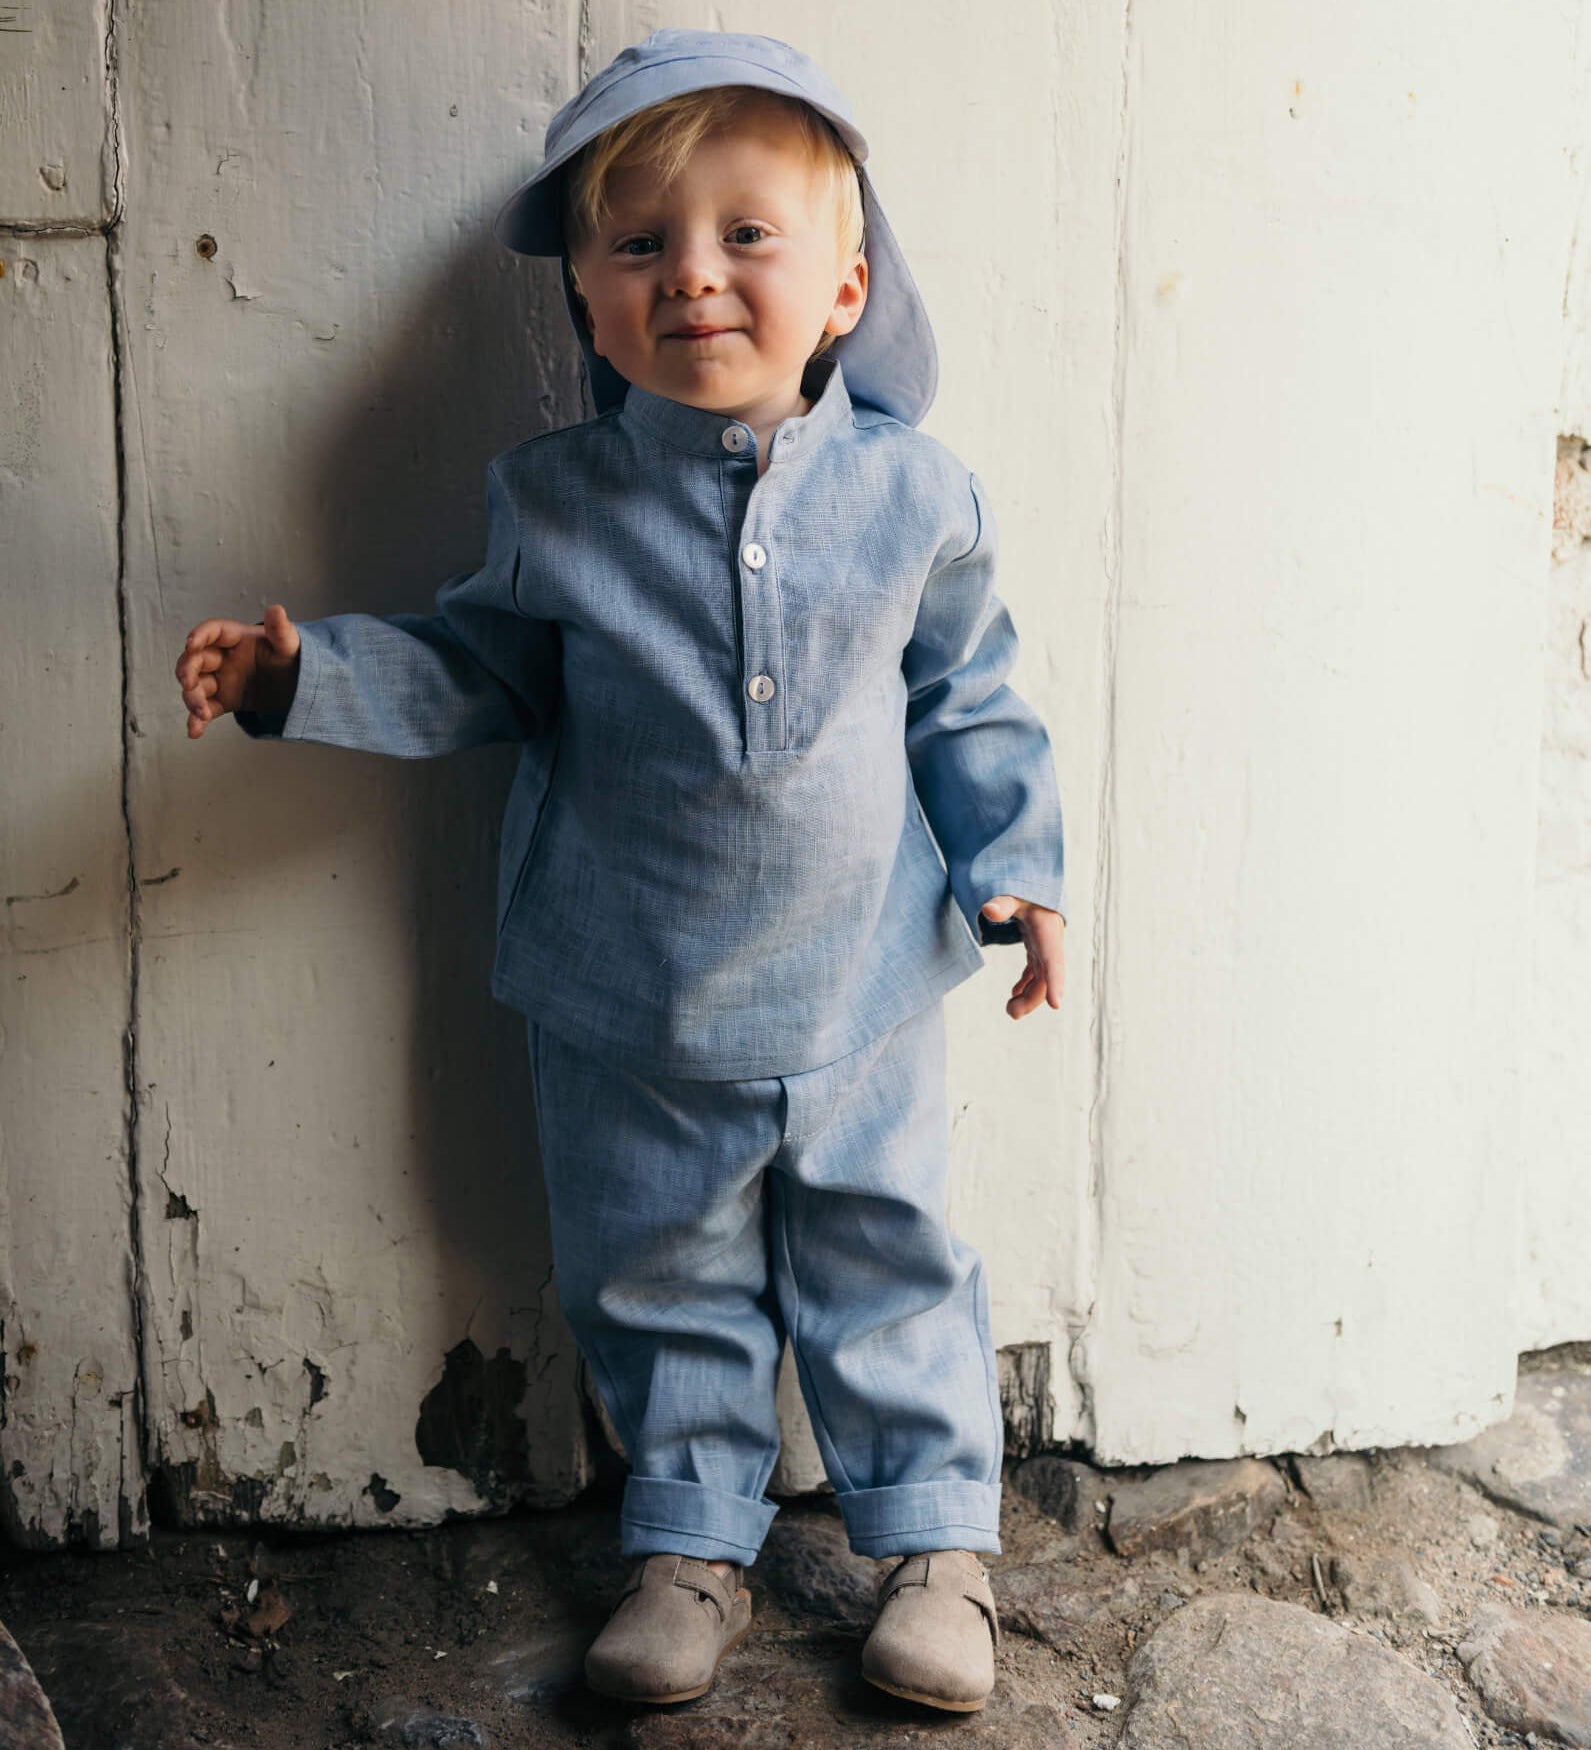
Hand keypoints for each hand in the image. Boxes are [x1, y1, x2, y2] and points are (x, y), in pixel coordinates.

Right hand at [175, 604, 300, 738]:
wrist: (300, 685)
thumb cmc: (293, 658)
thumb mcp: (291, 645)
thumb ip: (281, 631)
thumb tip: (276, 609)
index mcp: (237, 638)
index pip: (213, 632)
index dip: (200, 635)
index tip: (191, 643)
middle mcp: (224, 658)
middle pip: (196, 660)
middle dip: (187, 671)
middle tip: (188, 684)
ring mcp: (221, 680)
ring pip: (196, 687)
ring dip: (192, 699)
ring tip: (201, 713)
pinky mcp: (224, 701)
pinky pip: (206, 709)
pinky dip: (197, 720)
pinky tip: (194, 732)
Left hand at [980, 895, 1065, 1019]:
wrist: (1034, 878)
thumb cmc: (1024, 884)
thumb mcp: (1014, 891)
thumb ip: (1003, 901)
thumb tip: (988, 910)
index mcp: (1048, 931)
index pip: (1053, 961)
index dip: (1055, 983)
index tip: (1056, 1004)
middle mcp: (1050, 942)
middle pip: (1046, 977)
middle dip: (1032, 998)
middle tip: (1011, 1012)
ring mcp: (1044, 946)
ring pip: (1041, 978)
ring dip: (1028, 996)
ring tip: (1010, 1009)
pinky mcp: (1037, 946)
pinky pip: (1035, 971)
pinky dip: (1026, 984)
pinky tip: (1014, 993)